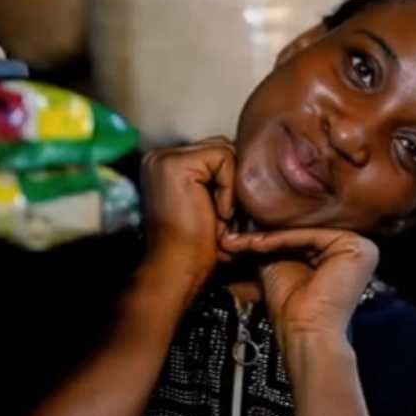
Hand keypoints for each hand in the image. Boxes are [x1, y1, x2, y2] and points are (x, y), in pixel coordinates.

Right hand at [139, 136, 235, 296]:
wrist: (178, 268)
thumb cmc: (198, 244)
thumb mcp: (212, 202)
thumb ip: (221, 175)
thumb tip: (255, 155)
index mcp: (164, 163)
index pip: (216, 152)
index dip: (232, 180)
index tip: (227, 212)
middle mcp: (160, 156)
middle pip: (222, 148)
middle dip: (234, 180)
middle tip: (226, 215)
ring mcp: (164, 157)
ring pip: (225, 151)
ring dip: (232, 186)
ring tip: (221, 215)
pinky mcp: (175, 164)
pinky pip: (224, 159)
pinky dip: (230, 188)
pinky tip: (219, 213)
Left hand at [219, 229, 378, 345]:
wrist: (304, 333)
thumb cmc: (293, 309)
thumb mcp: (276, 264)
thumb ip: (269, 241)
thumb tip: (245, 219)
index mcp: (343, 252)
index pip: (301, 234)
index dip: (267, 235)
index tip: (235, 236)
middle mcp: (356, 248)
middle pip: (303, 232)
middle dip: (265, 234)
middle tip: (232, 235)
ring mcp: (361, 247)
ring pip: (305, 233)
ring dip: (267, 237)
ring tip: (237, 242)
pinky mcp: (358, 247)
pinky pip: (312, 236)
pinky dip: (280, 240)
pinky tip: (256, 245)